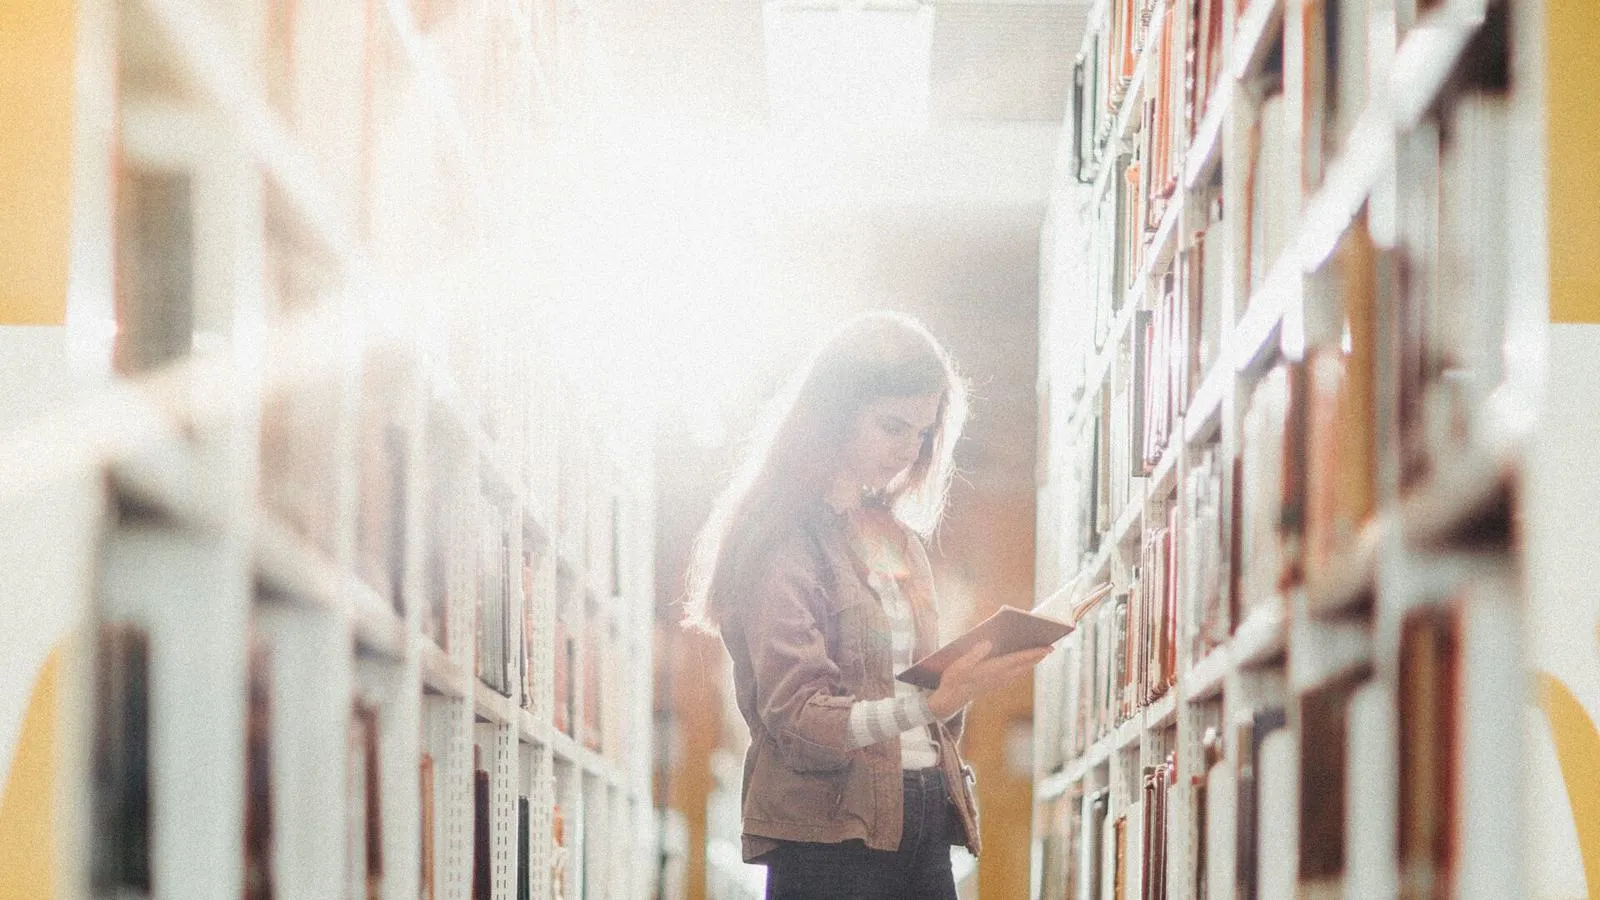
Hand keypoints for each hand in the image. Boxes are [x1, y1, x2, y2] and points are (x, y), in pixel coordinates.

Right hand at [926, 641, 1051, 719]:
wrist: (949, 701)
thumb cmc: (952, 681)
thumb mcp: (958, 666)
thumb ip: (973, 654)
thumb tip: (987, 642)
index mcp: (991, 670)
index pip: (1017, 660)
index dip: (1033, 653)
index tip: (1047, 648)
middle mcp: (998, 677)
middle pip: (1023, 666)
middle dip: (1037, 657)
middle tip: (1051, 647)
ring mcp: (997, 682)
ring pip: (1020, 671)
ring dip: (1031, 662)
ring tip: (1041, 653)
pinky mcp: (994, 685)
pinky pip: (1014, 675)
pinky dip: (1022, 668)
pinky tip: (1024, 665)